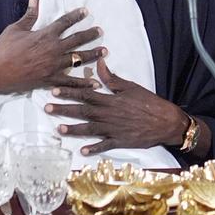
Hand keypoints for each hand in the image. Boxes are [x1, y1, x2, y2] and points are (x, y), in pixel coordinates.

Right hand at [0, 0, 103, 94]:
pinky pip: (71, 82)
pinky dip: (84, 84)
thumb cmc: (2, 50)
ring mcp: (53, 65)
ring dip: (93, 54)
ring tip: (105, 51)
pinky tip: (96, 83)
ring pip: (78, 59)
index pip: (64, 22)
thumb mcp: (15, 29)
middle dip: (90, 35)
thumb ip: (29, 15)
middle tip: (100, 31)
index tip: (86, 11)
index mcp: (44, 35)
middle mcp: (52, 49)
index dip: (76, 15)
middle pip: (77, 40)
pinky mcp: (50, 80)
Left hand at [45, 58, 189, 154]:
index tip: (54, 90)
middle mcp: (109, 115)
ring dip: (74, 129)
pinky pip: (104, 145)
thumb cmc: (150, 102)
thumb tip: (99, 63)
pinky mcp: (120, 141)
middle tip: (47, 108)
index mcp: (111, 100)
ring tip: (59, 129)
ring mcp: (114, 129)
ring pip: (89, 129)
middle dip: (64, 109)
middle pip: (83, 112)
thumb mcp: (131, 87)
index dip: (69, 92)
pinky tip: (82, 151)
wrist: (166, 121)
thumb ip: (113, 78)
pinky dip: (94, 148)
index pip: (86, 94)